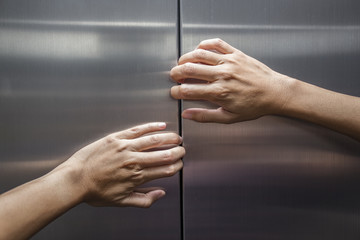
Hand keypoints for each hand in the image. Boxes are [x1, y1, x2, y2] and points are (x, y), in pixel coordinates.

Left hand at [63, 122, 184, 207]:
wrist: (75, 180)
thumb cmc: (95, 191)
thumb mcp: (122, 201)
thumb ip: (144, 199)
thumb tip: (161, 194)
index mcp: (137, 176)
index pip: (165, 170)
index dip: (176, 166)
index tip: (179, 164)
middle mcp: (134, 161)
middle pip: (164, 154)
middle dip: (177, 152)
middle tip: (182, 150)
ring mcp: (126, 147)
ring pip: (154, 139)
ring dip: (169, 138)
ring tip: (176, 137)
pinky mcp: (117, 138)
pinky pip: (138, 130)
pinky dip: (151, 126)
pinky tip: (160, 125)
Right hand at [170, 38, 292, 122]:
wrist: (274, 93)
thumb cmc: (254, 106)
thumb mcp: (228, 117)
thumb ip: (205, 116)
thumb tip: (187, 115)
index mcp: (219, 92)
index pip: (188, 91)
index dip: (176, 92)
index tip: (175, 93)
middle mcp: (222, 75)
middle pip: (189, 69)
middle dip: (176, 73)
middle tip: (174, 76)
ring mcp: (229, 62)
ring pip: (199, 54)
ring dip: (186, 58)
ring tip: (182, 63)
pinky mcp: (236, 53)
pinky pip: (216, 43)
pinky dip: (204, 44)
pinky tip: (200, 50)